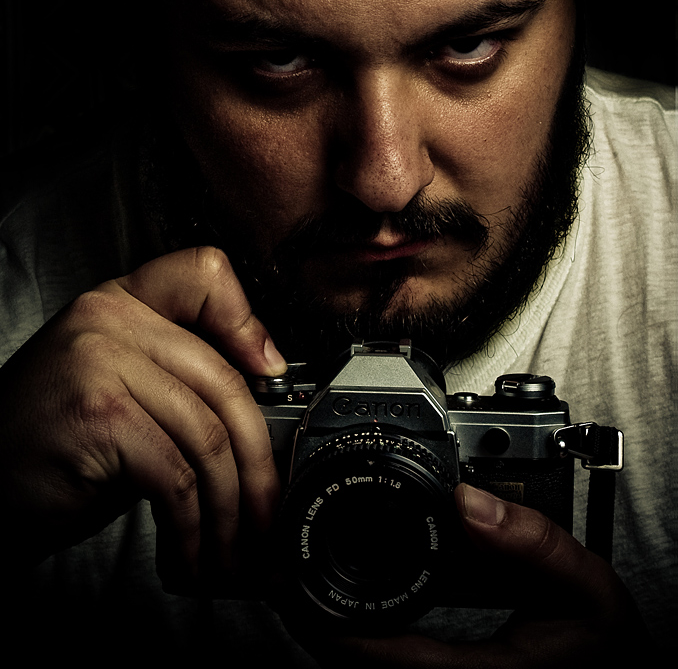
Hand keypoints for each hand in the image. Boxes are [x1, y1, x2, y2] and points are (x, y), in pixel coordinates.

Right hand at [0, 246, 286, 591]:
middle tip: (265, 507)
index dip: (249, 323)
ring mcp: (101, 361)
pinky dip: (193, 526)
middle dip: (257, 459)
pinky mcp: (99, 415)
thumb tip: (258, 417)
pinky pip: (176, 475)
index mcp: (120, 302)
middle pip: (223, 380)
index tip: (269, 375)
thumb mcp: (115, 389)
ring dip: (229, 507)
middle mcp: (111, 319)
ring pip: (207, 436)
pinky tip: (191, 549)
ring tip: (230, 544)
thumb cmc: (46, 444)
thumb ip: (173, 382)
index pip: (205, 275)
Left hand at [292, 483, 652, 666]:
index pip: (375, 659)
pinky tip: (364, 605)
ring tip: (310, 581)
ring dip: (336, 630)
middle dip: (314, 622)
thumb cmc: (607, 660)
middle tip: (286, 571)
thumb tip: (468, 500)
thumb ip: (534, 544)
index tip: (292, 579)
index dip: (323, 621)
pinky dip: (367, 637)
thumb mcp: (588, 592)